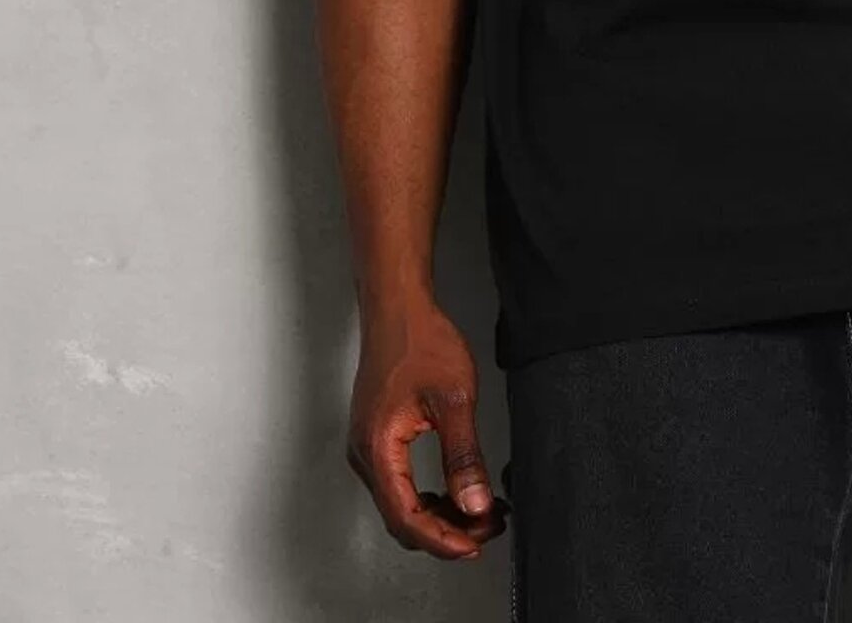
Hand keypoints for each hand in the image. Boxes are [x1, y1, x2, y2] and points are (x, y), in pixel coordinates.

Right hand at [346, 297, 507, 560]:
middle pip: (401, 518)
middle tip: (486, 528)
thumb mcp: (454, 399)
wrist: (397, 306)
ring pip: (399, 504)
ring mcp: (366, 447)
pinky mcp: (375, 438)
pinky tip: (454, 491)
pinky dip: (427, 496)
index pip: (408, 518)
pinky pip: (397, 484)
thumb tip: (474, 503)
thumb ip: (464, 457)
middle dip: (446, 531)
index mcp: (378, 449)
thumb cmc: (419, 340)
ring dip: (438, 515)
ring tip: (478, 511)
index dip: (444, 540)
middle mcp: (364, 454)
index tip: (476, 544)